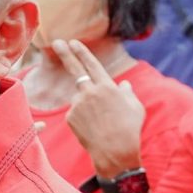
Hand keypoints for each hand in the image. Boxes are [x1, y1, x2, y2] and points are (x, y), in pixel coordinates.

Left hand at [52, 41, 145, 178]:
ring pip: (81, 99)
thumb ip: (127, 93)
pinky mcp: (70, 116)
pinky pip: (76, 113)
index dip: (82, 52)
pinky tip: (93, 129)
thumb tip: (123, 84)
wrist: (114, 151)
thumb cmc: (129, 129)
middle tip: (57, 42)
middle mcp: (90, 91)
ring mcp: (78, 104)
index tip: (73, 42)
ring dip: (88, 106)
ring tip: (102, 122)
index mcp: (107, 86)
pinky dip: (83, 118)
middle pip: (75, 70)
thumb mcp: (135, 107)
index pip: (92, 64)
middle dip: (66, 54)